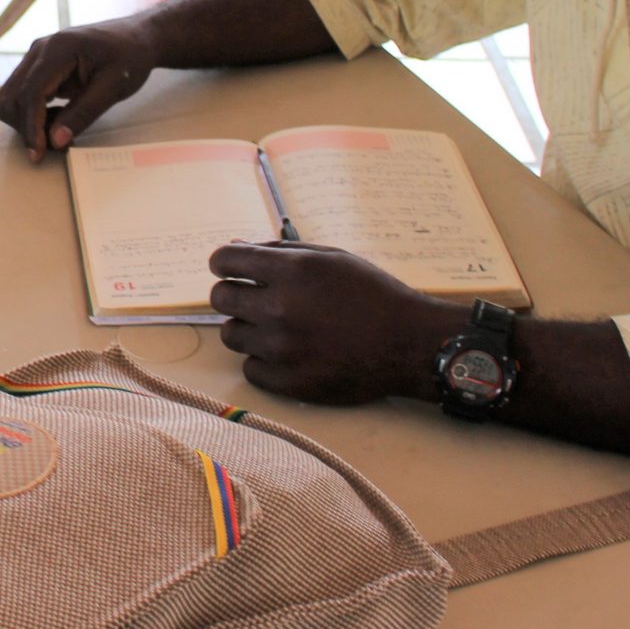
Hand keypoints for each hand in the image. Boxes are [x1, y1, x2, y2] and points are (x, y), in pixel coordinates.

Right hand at [0, 19, 159, 159]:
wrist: (136, 37)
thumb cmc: (130, 58)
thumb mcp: (114, 87)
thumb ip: (83, 113)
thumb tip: (55, 141)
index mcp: (58, 48)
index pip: (31, 92)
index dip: (31, 126)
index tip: (39, 154)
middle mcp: (39, 49)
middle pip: (12, 96)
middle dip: (26, 126)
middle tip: (55, 145)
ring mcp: (36, 56)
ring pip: (12, 97)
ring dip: (28, 122)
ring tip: (59, 130)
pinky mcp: (38, 66)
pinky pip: (22, 95)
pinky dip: (34, 114)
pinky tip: (59, 119)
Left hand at [206, 241, 445, 404]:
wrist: (409, 344)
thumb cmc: (373, 295)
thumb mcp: (332, 258)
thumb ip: (279, 251)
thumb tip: (234, 246)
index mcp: (291, 271)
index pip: (223, 259)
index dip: (225, 261)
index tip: (233, 268)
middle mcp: (280, 308)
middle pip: (220, 297)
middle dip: (234, 293)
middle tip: (257, 298)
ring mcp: (282, 349)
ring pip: (230, 335)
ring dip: (248, 327)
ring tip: (277, 327)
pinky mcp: (288, 382)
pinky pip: (250, 368)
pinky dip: (264, 360)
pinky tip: (288, 353)